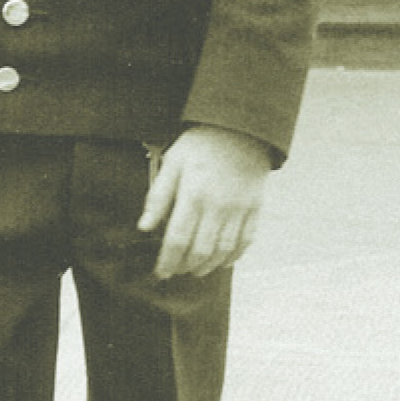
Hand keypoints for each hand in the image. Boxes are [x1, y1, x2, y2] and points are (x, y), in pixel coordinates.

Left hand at [139, 126, 273, 281]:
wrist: (241, 127)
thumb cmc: (201, 144)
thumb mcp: (172, 162)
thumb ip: (158, 196)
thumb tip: (144, 227)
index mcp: (193, 194)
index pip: (177, 239)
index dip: (167, 261)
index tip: (160, 273)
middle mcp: (217, 205)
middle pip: (200, 250)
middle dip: (185, 267)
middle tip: (176, 271)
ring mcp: (239, 209)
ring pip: (223, 251)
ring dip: (208, 266)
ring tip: (196, 270)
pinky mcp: (255, 208)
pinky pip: (246, 241)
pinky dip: (234, 257)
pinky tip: (223, 262)